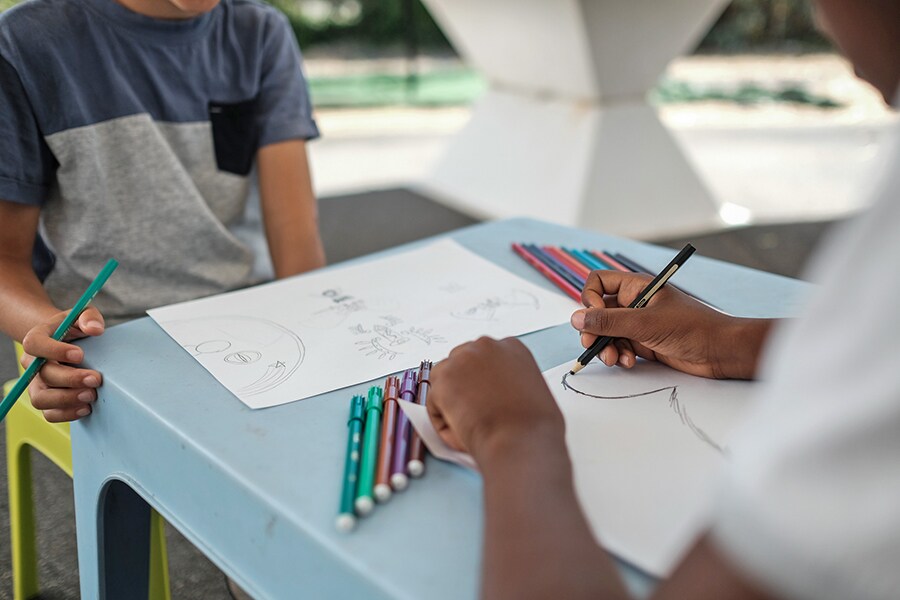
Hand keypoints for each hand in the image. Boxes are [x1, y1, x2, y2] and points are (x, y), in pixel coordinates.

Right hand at [20, 307, 104, 421]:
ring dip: (67, 399)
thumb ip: (89, 317)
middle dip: (70, 379)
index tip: (79, 354)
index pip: (35, 344)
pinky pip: (49, 414)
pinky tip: (86, 407)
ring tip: (91, 395)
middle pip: (42, 375)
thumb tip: (95, 329)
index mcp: (38, 339)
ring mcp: (38, 384)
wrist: (68, 344)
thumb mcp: (82, 315)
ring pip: (41, 399)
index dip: (55, 351)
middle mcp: (32, 364)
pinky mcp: (47, 400)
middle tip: (95, 379)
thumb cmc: (74, 329)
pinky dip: (66, 414)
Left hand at [427, 337, 565, 465]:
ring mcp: (462, 359)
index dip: (482, 381)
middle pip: (461, 362)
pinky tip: (462, 433)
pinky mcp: (443, 378)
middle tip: (472, 413)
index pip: (485, 358)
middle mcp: (486, 346)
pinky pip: (434, 402)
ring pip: (444, 380)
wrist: (522, 440)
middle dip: (463, 386)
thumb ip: (512, 382)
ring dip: (451, 402)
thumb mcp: (533, 391)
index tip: (485, 398)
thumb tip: (497, 394)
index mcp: (512, 346)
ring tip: (469, 426)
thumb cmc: (536, 426)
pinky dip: (443, 421)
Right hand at [571, 270, 773, 379]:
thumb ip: (608, 322)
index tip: (593, 317)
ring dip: (606, 347)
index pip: (598, 283)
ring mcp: (638, 323)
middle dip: (594, 331)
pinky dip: (619, 356)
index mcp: (636, 287)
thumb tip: (576, 319)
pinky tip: (630, 362)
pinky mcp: (643, 342)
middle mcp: (634, 302)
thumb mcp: (644, 324)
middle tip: (593, 346)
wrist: (720, 351)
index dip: (590, 299)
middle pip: (598, 312)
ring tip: (616, 360)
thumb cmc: (691, 328)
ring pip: (606, 333)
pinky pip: (619, 347)